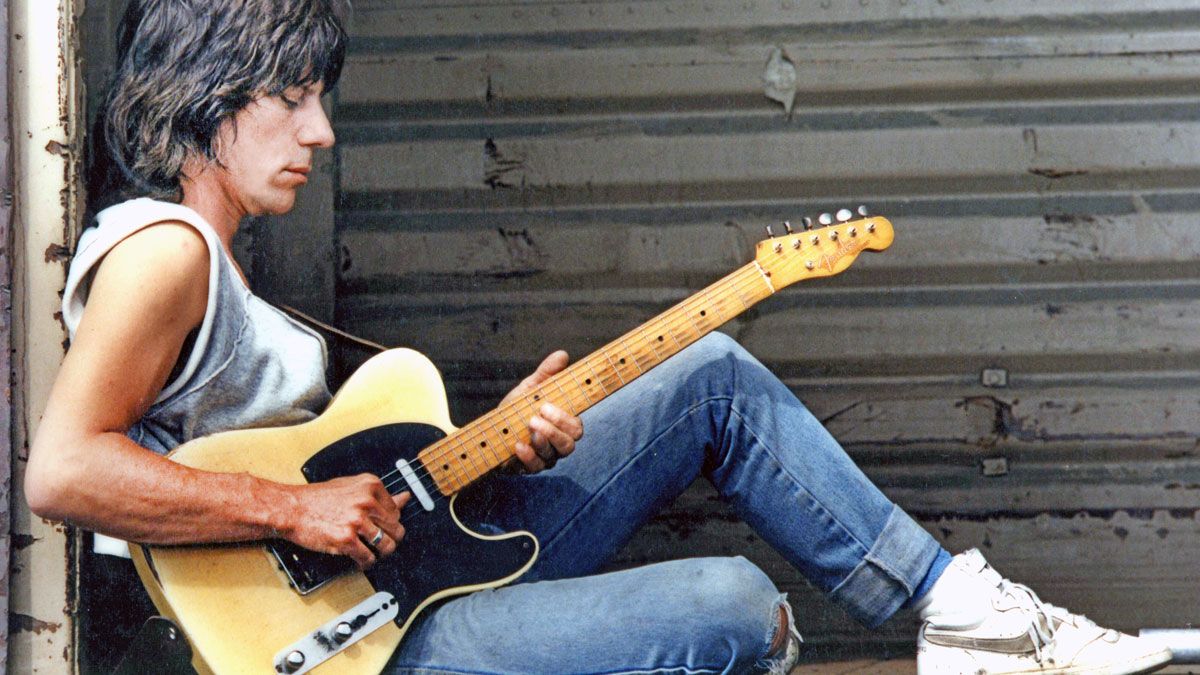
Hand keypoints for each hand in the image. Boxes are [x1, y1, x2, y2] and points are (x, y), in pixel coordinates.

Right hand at [278, 474, 410, 569]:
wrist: (292, 509)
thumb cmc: (317, 498)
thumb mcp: (351, 488)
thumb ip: (378, 495)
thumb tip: (404, 498)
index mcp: (370, 486)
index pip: (396, 510)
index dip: (390, 522)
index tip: (383, 527)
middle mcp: (367, 502)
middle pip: (395, 528)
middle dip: (389, 539)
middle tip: (380, 543)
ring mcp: (357, 521)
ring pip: (386, 545)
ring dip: (381, 553)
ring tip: (373, 552)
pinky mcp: (346, 539)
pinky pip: (368, 557)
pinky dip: (366, 563)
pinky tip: (360, 560)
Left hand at [501, 350, 583, 473]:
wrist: (489, 430)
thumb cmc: (516, 409)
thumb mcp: (530, 388)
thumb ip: (546, 373)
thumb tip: (562, 355)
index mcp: (562, 425)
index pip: (576, 426)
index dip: (566, 418)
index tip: (547, 405)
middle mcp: (557, 443)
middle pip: (570, 442)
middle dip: (555, 429)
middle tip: (536, 415)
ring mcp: (545, 457)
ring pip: (555, 455)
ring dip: (543, 439)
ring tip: (529, 425)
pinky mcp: (529, 467)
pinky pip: (535, 467)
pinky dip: (529, 456)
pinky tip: (518, 445)